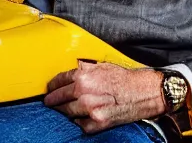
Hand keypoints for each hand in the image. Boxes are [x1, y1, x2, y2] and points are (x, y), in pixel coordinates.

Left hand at [44, 61, 165, 133]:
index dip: (52, 85)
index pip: (58, 81)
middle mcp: (84, 92)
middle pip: (58, 98)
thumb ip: (85, 68)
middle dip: (52, 100)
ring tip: (61, 110)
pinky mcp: (97, 123)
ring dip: (63, 111)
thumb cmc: (124, 78)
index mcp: (83, 76)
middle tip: (48, 101)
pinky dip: (78, 122)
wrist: (142, 92)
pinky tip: (79, 118)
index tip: (49, 89)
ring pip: (66, 113)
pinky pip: (80, 125)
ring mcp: (90, 109)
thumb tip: (73, 69)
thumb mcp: (101, 66)